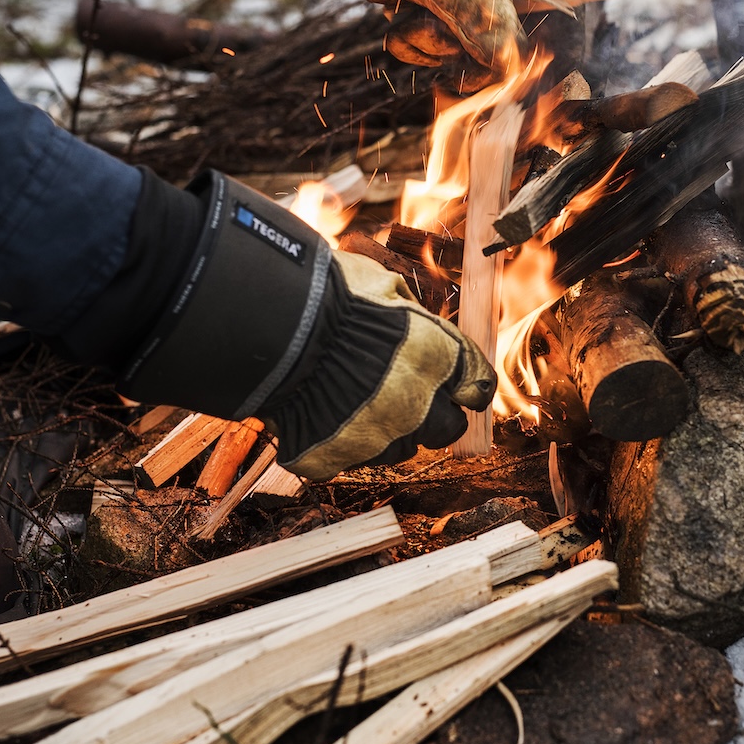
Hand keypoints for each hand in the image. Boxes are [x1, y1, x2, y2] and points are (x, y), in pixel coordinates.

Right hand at [117, 171, 493, 480]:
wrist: (265, 327)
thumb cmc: (326, 293)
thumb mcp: (381, 284)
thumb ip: (409, 312)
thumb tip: (415, 314)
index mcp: (436, 359)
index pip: (477, 385)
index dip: (468, 384)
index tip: (460, 384)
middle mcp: (414, 407)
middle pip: (447, 429)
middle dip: (434, 414)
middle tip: (407, 395)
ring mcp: (372, 439)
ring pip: (398, 449)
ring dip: (388, 429)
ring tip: (356, 400)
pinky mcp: (330, 459)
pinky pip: (346, 457)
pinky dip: (338, 441)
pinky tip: (322, 414)